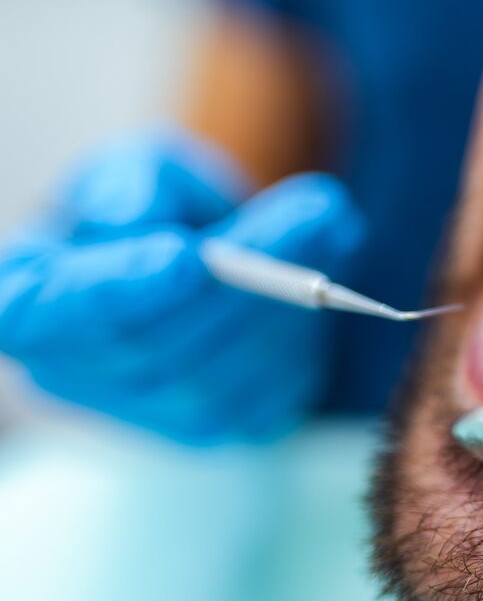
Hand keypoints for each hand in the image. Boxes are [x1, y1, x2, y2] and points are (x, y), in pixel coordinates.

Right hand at [0, 131, 365, 443]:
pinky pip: (272, 392)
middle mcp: (72, 375)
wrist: (205, 256)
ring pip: (225, 373)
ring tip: (334, 224)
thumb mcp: (133, 169)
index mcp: (26, 304)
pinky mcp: (222, 431)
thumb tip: (144, 221)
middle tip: (318, 210)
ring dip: (292, 299)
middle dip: (245, 275)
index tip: (183, 256)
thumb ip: (133, 184)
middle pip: (157, 344)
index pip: (38, 314)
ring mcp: (149, 416)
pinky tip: (329, 279)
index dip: (115, 289)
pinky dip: (310, 331)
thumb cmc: (151, 207)